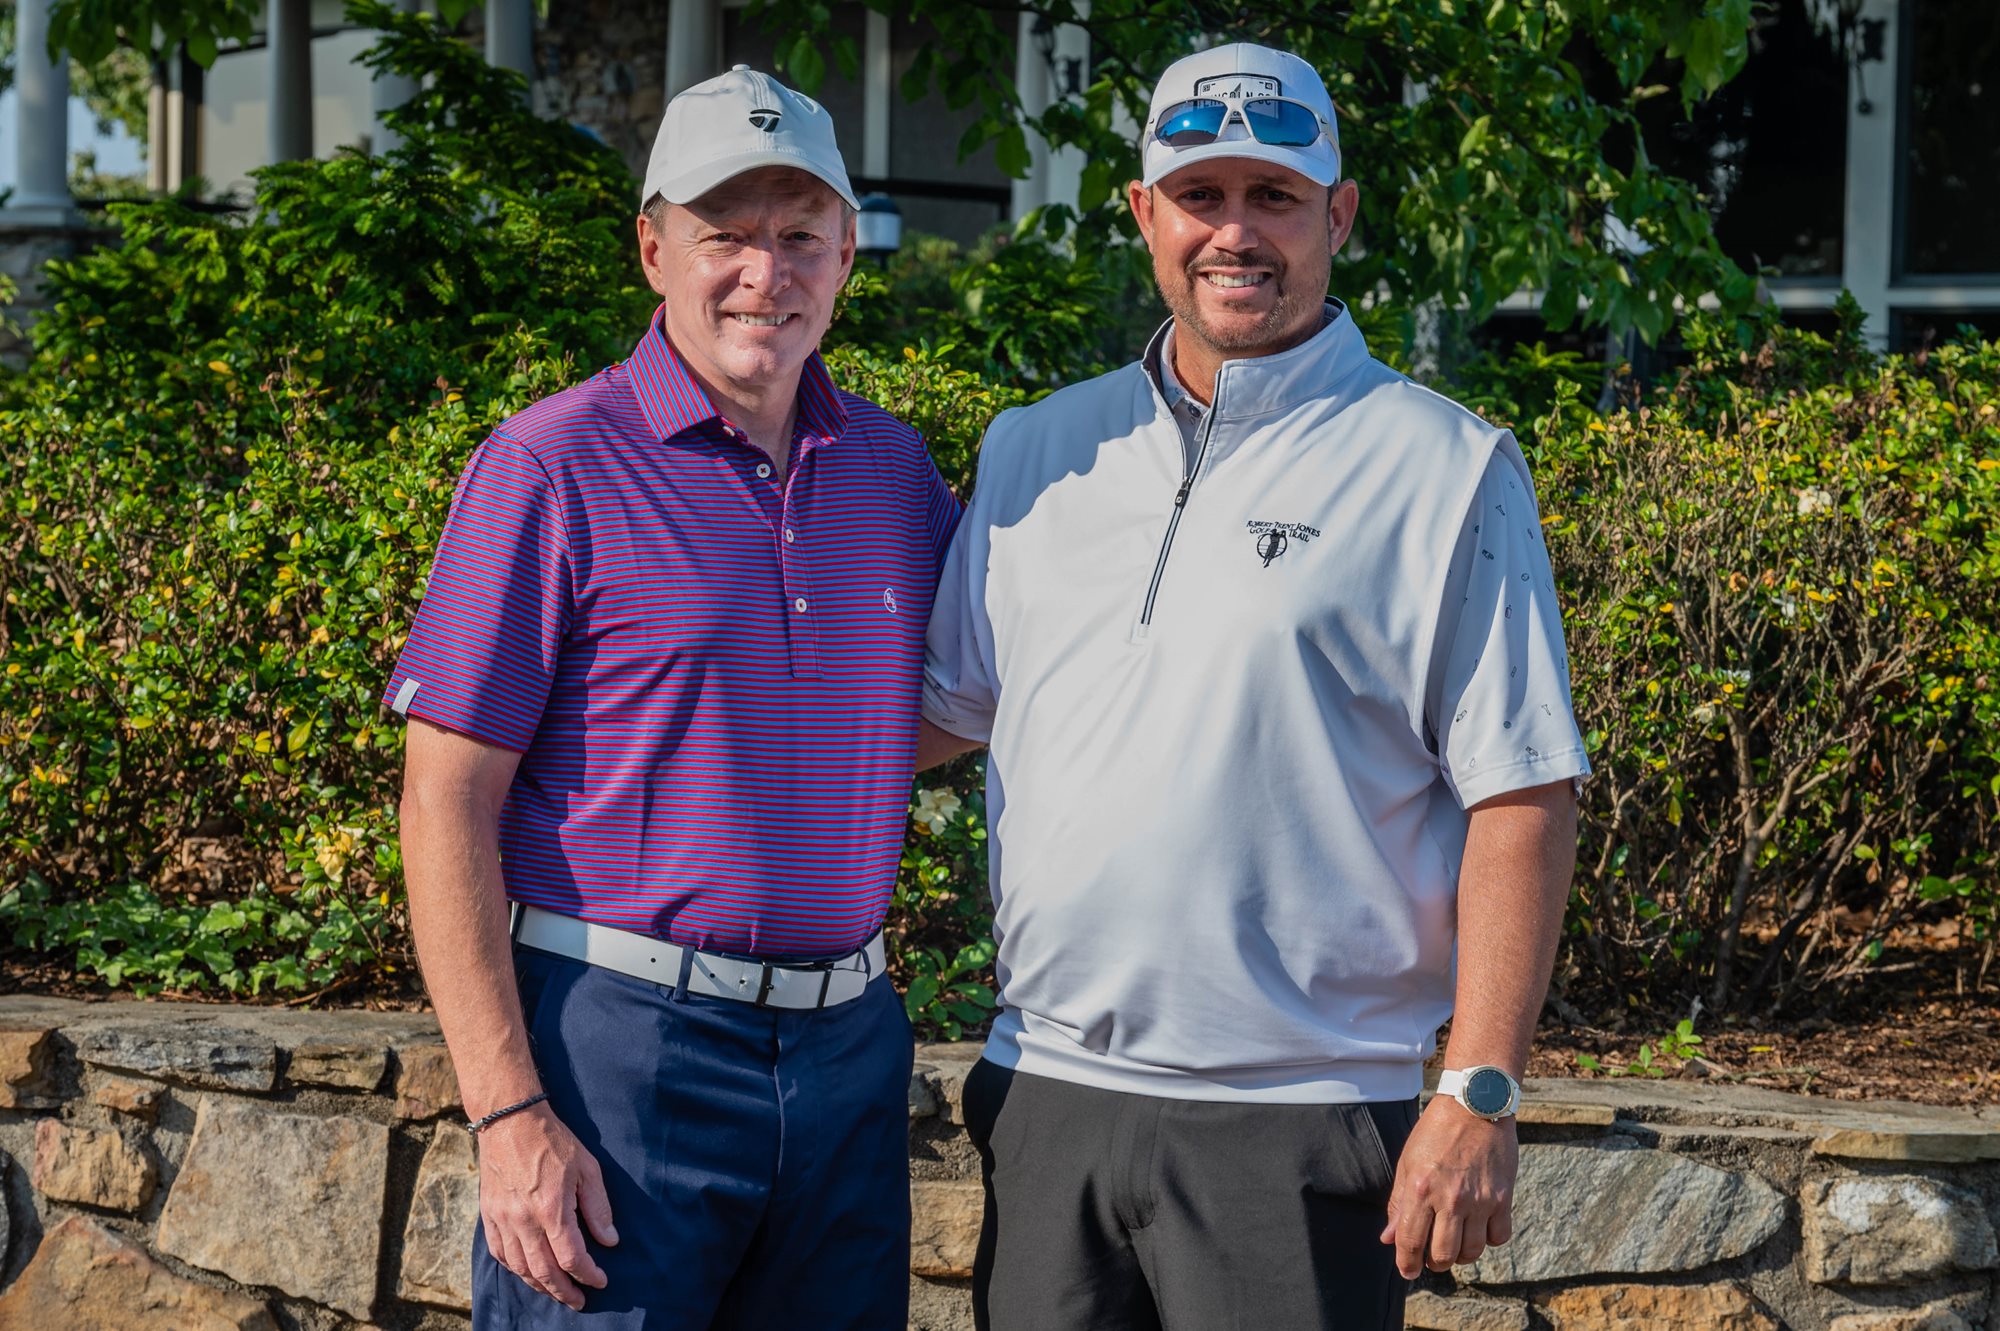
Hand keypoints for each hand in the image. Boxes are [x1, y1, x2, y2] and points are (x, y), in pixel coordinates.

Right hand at [477, 1101, 618, 1309]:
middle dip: (564, 1291)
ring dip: (540, 1285)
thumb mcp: (587, 1168)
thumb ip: (598, 1207)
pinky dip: (515, 1269)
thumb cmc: (553, 1141)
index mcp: (551, 1209)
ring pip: (520, 1268)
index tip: (600, 1281)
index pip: (571, 1257)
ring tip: (557, 1291)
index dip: (588, 1274)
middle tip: (579, 1301)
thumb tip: (609, 1240)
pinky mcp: (489, 1215)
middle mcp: (523, 1220)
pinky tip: (527, 1272)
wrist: (510, 1120)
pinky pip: (499, 1253)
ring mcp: (503, 1219)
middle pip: (544, 1271)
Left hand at [1378, 1096, 1517, 1277]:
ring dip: (1461, 1255)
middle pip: (1443, 1254)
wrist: (1475, 1104)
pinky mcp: (1504, 1198)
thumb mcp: (1408, 1162)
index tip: (1407, 1271)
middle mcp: (1450, 1198)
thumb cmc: (1436, 1132)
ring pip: (1471, 1252)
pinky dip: (1488, 1240)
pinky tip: (1479, 1228)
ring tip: (1455, 1242)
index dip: (1407, 1263)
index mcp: (1420, 1188)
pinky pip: (1498, 1237)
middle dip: (1434, 1262)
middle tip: (1432, 1257)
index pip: (1411, 1241)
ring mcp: (1480, 1200)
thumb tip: (1388, 1239)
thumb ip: (1398, 1203)